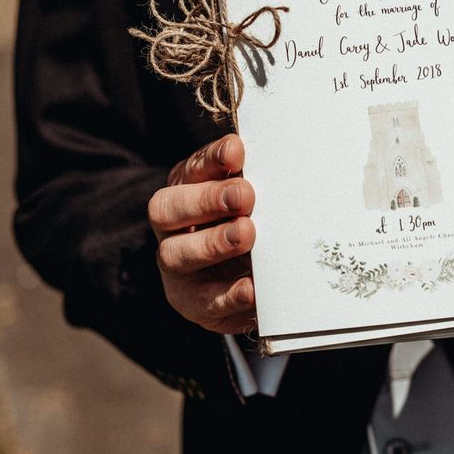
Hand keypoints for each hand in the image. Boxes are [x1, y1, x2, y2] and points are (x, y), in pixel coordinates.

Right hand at [148, 134, 256, 333]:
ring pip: (176, 254)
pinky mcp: (192, 302)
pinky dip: (229, 295)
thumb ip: (258, 179)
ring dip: (213, 243)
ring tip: (247, 234)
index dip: (211, 159)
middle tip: (245, 195)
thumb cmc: (250, 222)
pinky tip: (251, 288)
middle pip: (168, 208)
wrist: (246, 276)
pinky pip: (205, 301)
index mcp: (186, 189)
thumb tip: (284, 159)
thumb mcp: (253, 198)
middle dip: (207, 200)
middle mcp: (173, 226)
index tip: (236, 151)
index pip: (191, 169)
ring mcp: (177, 265)